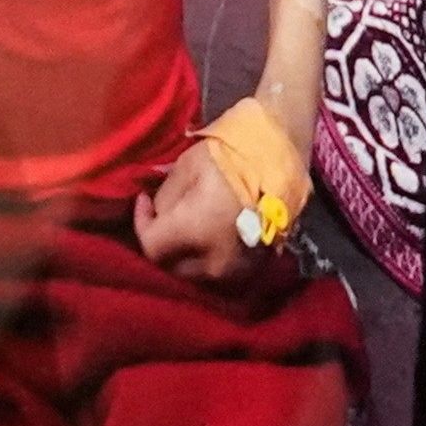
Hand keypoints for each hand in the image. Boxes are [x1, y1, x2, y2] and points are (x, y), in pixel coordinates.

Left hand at [130, 146, 268, 283]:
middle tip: (162, 217)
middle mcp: (216, 259)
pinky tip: (211, 232)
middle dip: (163, 242)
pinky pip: (223, 268)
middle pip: (172, 265)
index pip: (151, 246)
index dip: (141, 224)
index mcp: (196, 233)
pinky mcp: (255, 263)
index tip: (142, 201)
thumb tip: (158, 212)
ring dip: (187, 252)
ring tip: (187, 226)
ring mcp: (239, 266)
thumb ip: (165, 198)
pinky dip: (211, 254)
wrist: (283, 154)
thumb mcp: (186, 167)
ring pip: (198, 271)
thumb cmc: (232, 155)